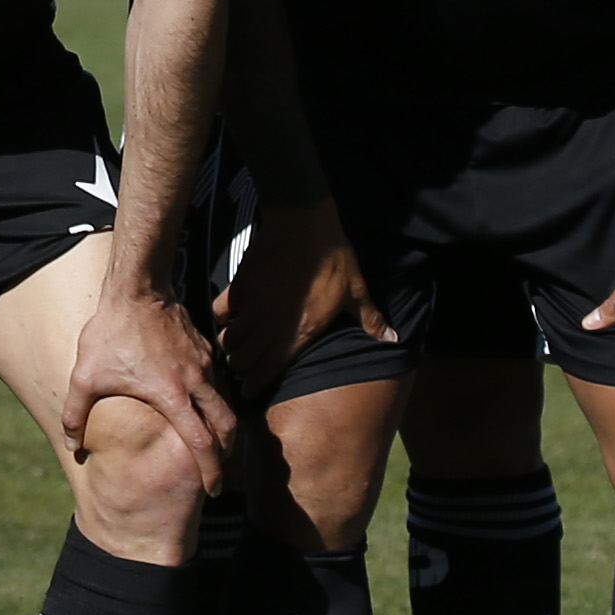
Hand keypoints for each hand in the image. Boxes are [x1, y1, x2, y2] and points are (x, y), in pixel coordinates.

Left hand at [61, 282, 234, 497]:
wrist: (136, 288)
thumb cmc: (111, 333)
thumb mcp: (85, 376)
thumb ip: (76, 413)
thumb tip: (71, 444)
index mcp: (173, 396)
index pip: (202, 444)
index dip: (211, 471)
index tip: (212, 490)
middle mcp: (197, 383)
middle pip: (227, 427)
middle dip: (227, 456)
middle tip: (219, 475)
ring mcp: (205, 364)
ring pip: (226, 404)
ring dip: (223, 428)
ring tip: (212, 446)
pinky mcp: (205, 349)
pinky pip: (219, 383)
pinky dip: (217, 403)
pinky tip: (202, 409)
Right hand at [221, 196, 393, 401]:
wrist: (304, 222)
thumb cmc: (333, 257)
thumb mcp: (356, 289)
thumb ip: (370, 320)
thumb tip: (394, 339)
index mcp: (300, 332)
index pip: (270, 370)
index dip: (256, 385)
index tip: (250, 393)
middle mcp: (272, 324)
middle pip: (244, 360)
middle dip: (241, 369)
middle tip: (243, 369)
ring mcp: (253, 305)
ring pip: (230, 340)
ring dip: (231, 348)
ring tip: (234, 349)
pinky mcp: (241, 286)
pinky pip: (220, 312)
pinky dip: (221, 319)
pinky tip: (228, 319)